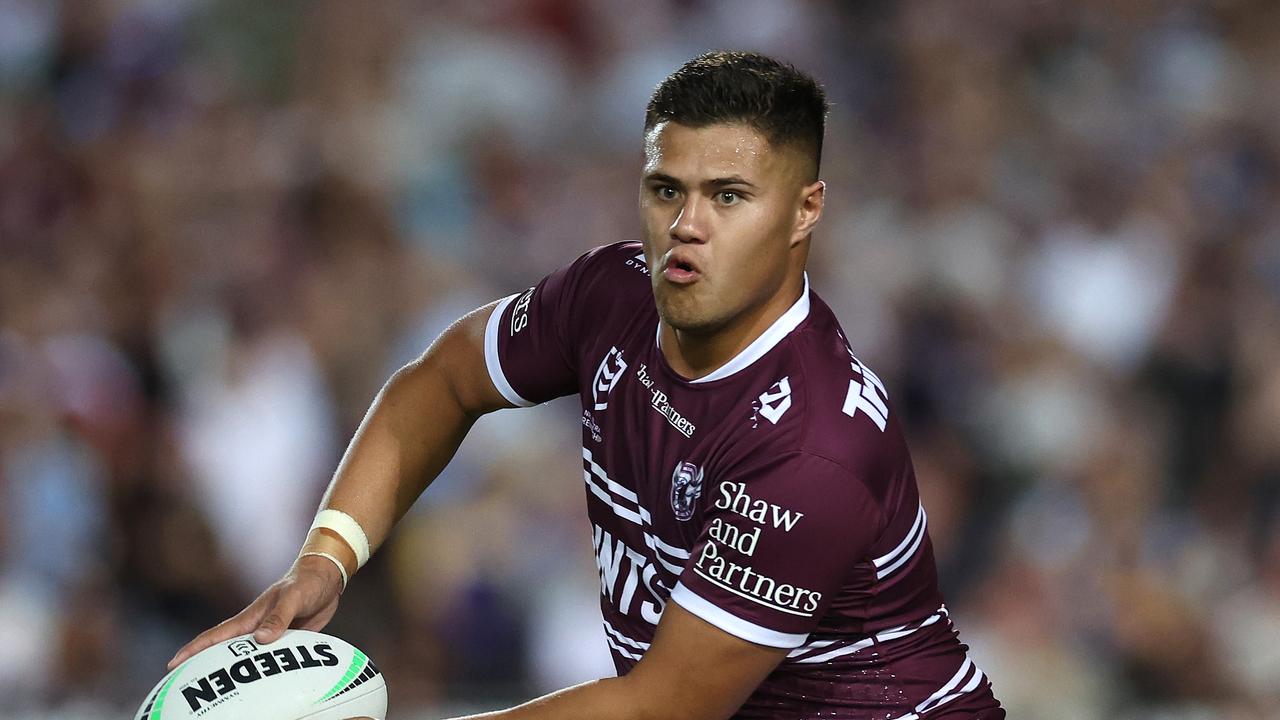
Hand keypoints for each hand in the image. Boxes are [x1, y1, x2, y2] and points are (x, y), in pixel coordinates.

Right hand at [167, 555, 343, 669]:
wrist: (327, 577)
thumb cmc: (307, 582)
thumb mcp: (293, 597)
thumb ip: (278, 617)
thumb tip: (261, 639)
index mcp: (251, 617)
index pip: (216, 636)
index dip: (194, 650)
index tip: (173, 664)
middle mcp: (256, 627)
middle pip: (225, 650)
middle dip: (204, 665)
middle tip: (187, 684)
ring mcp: (270, 633)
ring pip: (248, 657)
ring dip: (236, 671)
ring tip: (222, 692)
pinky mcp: (286, 638)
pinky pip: (271, 658)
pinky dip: (263, 670)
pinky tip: (261, 684)